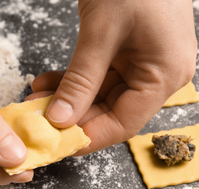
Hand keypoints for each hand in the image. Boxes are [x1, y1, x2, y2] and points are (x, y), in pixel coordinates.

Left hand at [30, 0, 196, 154]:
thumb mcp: (101, 34)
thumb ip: (81, 80)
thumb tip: (60, 119)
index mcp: (164, 75)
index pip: (123, 124)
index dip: (87, 137)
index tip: (56, 145)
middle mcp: (158, 75)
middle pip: (110, 112)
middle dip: (70, 117)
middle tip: (37, 120)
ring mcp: (143, 64)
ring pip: (99, 95)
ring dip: (66, 99)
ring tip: (35, 100)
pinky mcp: (128, 53)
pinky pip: (97, 77)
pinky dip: (72, 81)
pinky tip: (46, 83)